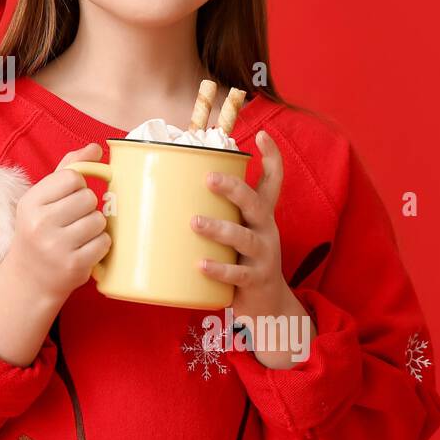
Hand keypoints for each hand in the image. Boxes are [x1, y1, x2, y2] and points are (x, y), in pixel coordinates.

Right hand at [4, 142, 111, 303]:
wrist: (29, 280)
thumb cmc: (39, 232)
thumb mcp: (42, 200)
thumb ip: (67, 170)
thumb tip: (95, 148)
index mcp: (31, 202)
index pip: (73, 177)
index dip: (78, 186)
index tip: (70, 199)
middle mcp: (40, 223)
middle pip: (89, 198)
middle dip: (88, 208)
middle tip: (74, 220)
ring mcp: (57, 246)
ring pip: (99, 220)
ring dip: (95, 227)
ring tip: (79, 236)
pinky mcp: (74, 266)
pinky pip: (104, 242)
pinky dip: (100, 245)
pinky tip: (85, 249)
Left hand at [189, 129, 290, 319]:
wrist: (268, 305)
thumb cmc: (241, 260)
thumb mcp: (236, 233)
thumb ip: (215, 214)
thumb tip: (166, 195)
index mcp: (261, 216)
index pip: (273, 181)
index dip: (272, 157)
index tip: (262, 134)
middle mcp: (266, 230)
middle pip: (256, 203)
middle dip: (233, 189)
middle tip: (208, 178)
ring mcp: (264, 256)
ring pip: (244, 237)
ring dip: (219, 228)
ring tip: (194, 222)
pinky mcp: (256, 281)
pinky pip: (238, 273)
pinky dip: (219, 269)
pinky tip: (201, 265)